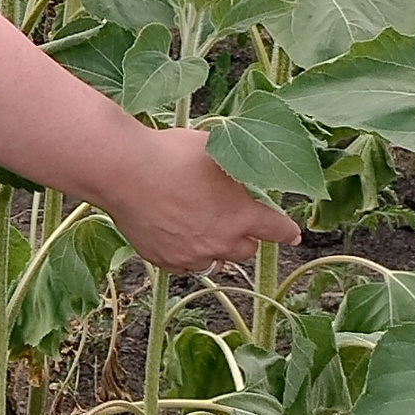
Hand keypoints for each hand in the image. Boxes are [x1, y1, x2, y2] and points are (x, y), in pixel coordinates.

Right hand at [100, 125, 301, 273]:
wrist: (122, 170)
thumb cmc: (170, 154)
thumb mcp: (216, 151)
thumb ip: (238, 171)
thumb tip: (248, 176)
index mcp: (241, 216)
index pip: (277, 229)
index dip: (286, 230)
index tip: (292, 234)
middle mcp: (220, 241)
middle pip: (246, 250)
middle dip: (244, 235)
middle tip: (231, 218)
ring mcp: (190, 254)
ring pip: (213, 260)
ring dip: (214, 247)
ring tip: (200, 226)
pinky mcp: (163, 260)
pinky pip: (183, 263)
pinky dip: (184, 252)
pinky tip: (174, 231)